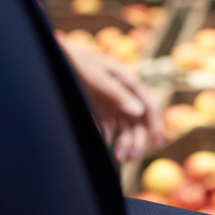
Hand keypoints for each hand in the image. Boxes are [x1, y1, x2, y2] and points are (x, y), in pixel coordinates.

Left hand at [56, 32, 162, 161]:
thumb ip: (118, 94)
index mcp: (130, 84)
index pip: (150, 109)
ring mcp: (112, 103)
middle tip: (130, 158)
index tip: (157, 147)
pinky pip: (108, 127)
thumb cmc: (78, 62)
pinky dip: (107, 137)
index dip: (157, 128)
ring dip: (125, 143)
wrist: (56, 57)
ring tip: (120, 158)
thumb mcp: (97, 77)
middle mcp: (125, 95)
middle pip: (139, 123)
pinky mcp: (100, 109)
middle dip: (137, 142)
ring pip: (125, 128)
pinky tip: (102, 144)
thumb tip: (139, 113)